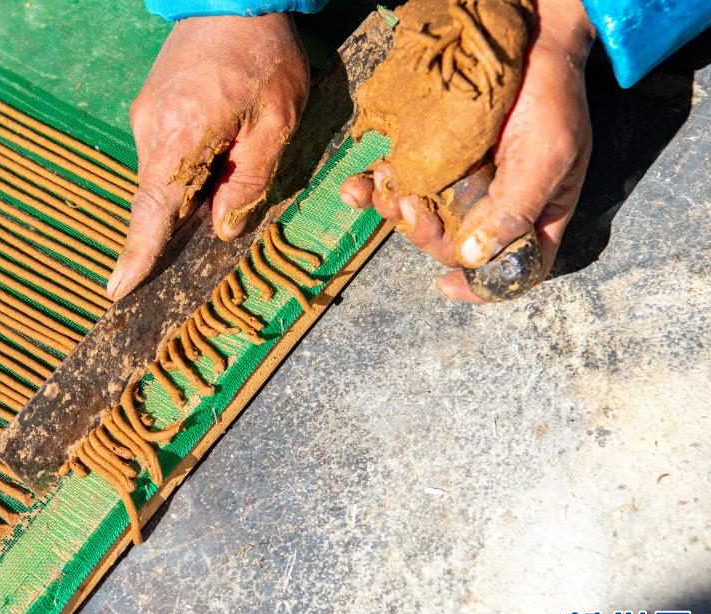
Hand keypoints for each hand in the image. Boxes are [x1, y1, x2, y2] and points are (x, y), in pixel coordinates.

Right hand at [107, 13, 308, 299]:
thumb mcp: (276, 120)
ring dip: (194, 185)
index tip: (118, 289)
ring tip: (234, 152)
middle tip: (220, 209)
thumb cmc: (262, 56)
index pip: (153, 210)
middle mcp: (150, 129)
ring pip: (164, 177)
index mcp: (182, 134)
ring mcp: (145, 118)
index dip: (138, 254)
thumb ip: (249, 179)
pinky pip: (164, 155)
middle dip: (185, 217)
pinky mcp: (149, 109)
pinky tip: (218, 145)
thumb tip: (222, 228)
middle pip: (160, 198)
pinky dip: (187, 166)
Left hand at [340, 0, 595, 302]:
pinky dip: (370, 187)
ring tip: (385, 187)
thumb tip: (471, 259)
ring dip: (393, 209)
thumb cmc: (552, 96)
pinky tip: (354, 186)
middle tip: (408, 207)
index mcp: (530, 216)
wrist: (528, 34)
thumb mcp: (548, 156)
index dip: (478, 287)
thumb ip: (515, 210)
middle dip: (424, 233)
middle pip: (451, 245)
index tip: (445, 286)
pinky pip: (396, 181)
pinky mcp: (429, 155)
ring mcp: (457, 182)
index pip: (507, 270)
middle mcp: (491, 206)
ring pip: (418, 217)